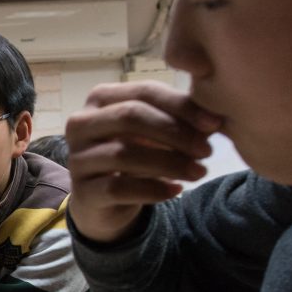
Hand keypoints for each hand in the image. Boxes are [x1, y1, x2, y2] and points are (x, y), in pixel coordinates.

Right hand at [64, 82, 220, 242]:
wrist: (104, 200)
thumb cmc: (133, 154)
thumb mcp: (154, 130)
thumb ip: (178, 117)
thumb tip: (214, 120)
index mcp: (100, 98)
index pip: (144, 92)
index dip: (181, 106)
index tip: (214, 124)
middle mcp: (80, 124)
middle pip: (130, 117)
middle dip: (175, 133)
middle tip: (207, 151)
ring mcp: (77, 159)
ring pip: (124, 154)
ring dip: (169, 163)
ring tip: (199, 172)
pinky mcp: (82, 191)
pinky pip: (119, 188)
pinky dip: (153, 189)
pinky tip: (176, 190)